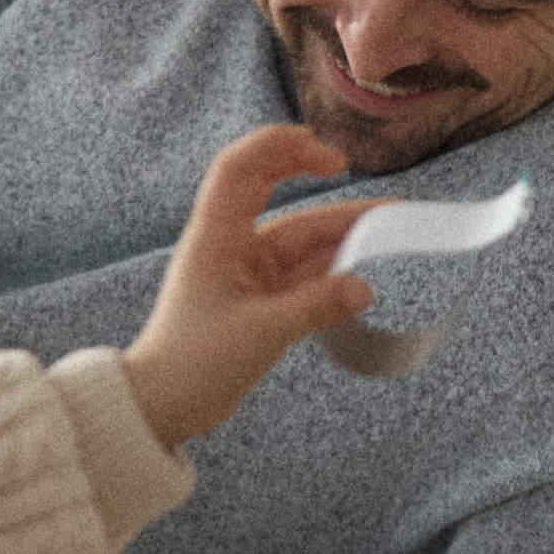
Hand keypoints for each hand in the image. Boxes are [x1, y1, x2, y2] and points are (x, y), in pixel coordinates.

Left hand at [120, 124, 380, 448]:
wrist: (165, 405)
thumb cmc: (193, 362)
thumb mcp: (260, 333)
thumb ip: (315, 307)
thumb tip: (365, 288)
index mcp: (216, 236)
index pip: (242, 166)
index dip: (284, 148)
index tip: (331, 159)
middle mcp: (231, 243)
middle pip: (277, 192)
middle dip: (320, 181)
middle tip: (360, 176)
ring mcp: (247, 270)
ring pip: (299, 237)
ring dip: (338, 232)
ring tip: (388, 228)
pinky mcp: (259, 298)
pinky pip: (303, 272)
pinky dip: (332, 270)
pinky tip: (363, 271)